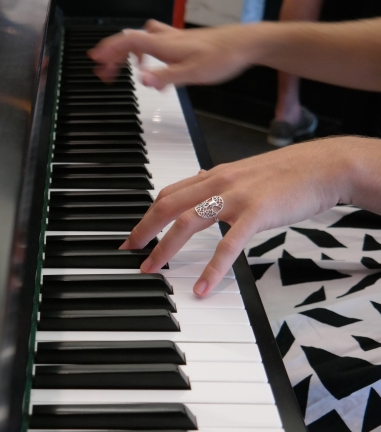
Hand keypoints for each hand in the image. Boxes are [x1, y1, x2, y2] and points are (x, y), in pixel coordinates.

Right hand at [88, 20, 260, 89]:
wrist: (245, 44)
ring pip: (145, 39)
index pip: (128, 42)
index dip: (109, 49)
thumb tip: (141, 80)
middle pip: (132, 40)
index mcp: (164, 45)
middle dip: (114, 54)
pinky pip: (158, 45)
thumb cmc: (222, 57)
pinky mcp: (184, 44)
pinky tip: (157, 69)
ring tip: (126, 67)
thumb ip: (164, 78)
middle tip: (104, 68)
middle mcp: (167, 39)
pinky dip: (149, 54)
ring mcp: (175, 40)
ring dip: (131, 52)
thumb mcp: (192, 74)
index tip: (95, 59)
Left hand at [120, 138, 357, 296]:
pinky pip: (228, 245)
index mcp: (213, 175)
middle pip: (167, 206)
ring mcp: (235, 197)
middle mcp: (217, 182)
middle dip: (144, 230)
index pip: (169, 194)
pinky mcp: (256, 214)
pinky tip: (202, 287)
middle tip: (130, 252)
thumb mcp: (244, 173)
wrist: (323, 166)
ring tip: (152, 269)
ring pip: (187, 222)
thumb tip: (198, 184)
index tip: (135, 234)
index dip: (147, 215)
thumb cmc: (286, 173)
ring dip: (165, 248)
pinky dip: (212, 269)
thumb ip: (218, 182)